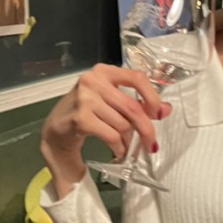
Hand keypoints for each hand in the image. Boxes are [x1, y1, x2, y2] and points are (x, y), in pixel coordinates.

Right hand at [41, 65, 171, 198]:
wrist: (56, 129)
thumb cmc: (87, 111)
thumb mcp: (112, 102)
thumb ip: (137, 103)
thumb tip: (166, 109)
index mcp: (104, 71)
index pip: (137, 77)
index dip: (152, 96)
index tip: (159, 113)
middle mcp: (93, 81)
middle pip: (132, 106)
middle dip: (146, 128)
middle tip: (151, 144)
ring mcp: (85, 99)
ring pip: (122, 124)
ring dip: (129, 141)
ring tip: (126, 147)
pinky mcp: (80, 118)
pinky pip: (111, 136)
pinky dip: (119, 148)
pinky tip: (117, 151)